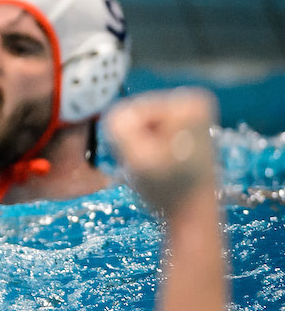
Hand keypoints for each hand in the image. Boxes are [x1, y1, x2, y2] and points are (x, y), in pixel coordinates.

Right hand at [104, 88, 217, 213]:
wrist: (193, 210)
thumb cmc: (167, 189)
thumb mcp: (137, 158)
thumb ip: (118, 127)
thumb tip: (117, 114)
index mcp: (186, 105)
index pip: (128, 111)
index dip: (129, 138)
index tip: (149, 159)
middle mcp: (192, 100)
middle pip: (134, 111)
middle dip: (134, 138)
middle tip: (151, 163)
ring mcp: (190, 109)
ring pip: (137, 119)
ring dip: (138, 143)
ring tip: (156, 163)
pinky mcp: (186, 120)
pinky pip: (147, 124)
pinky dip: (146, 143)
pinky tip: (160, 159)